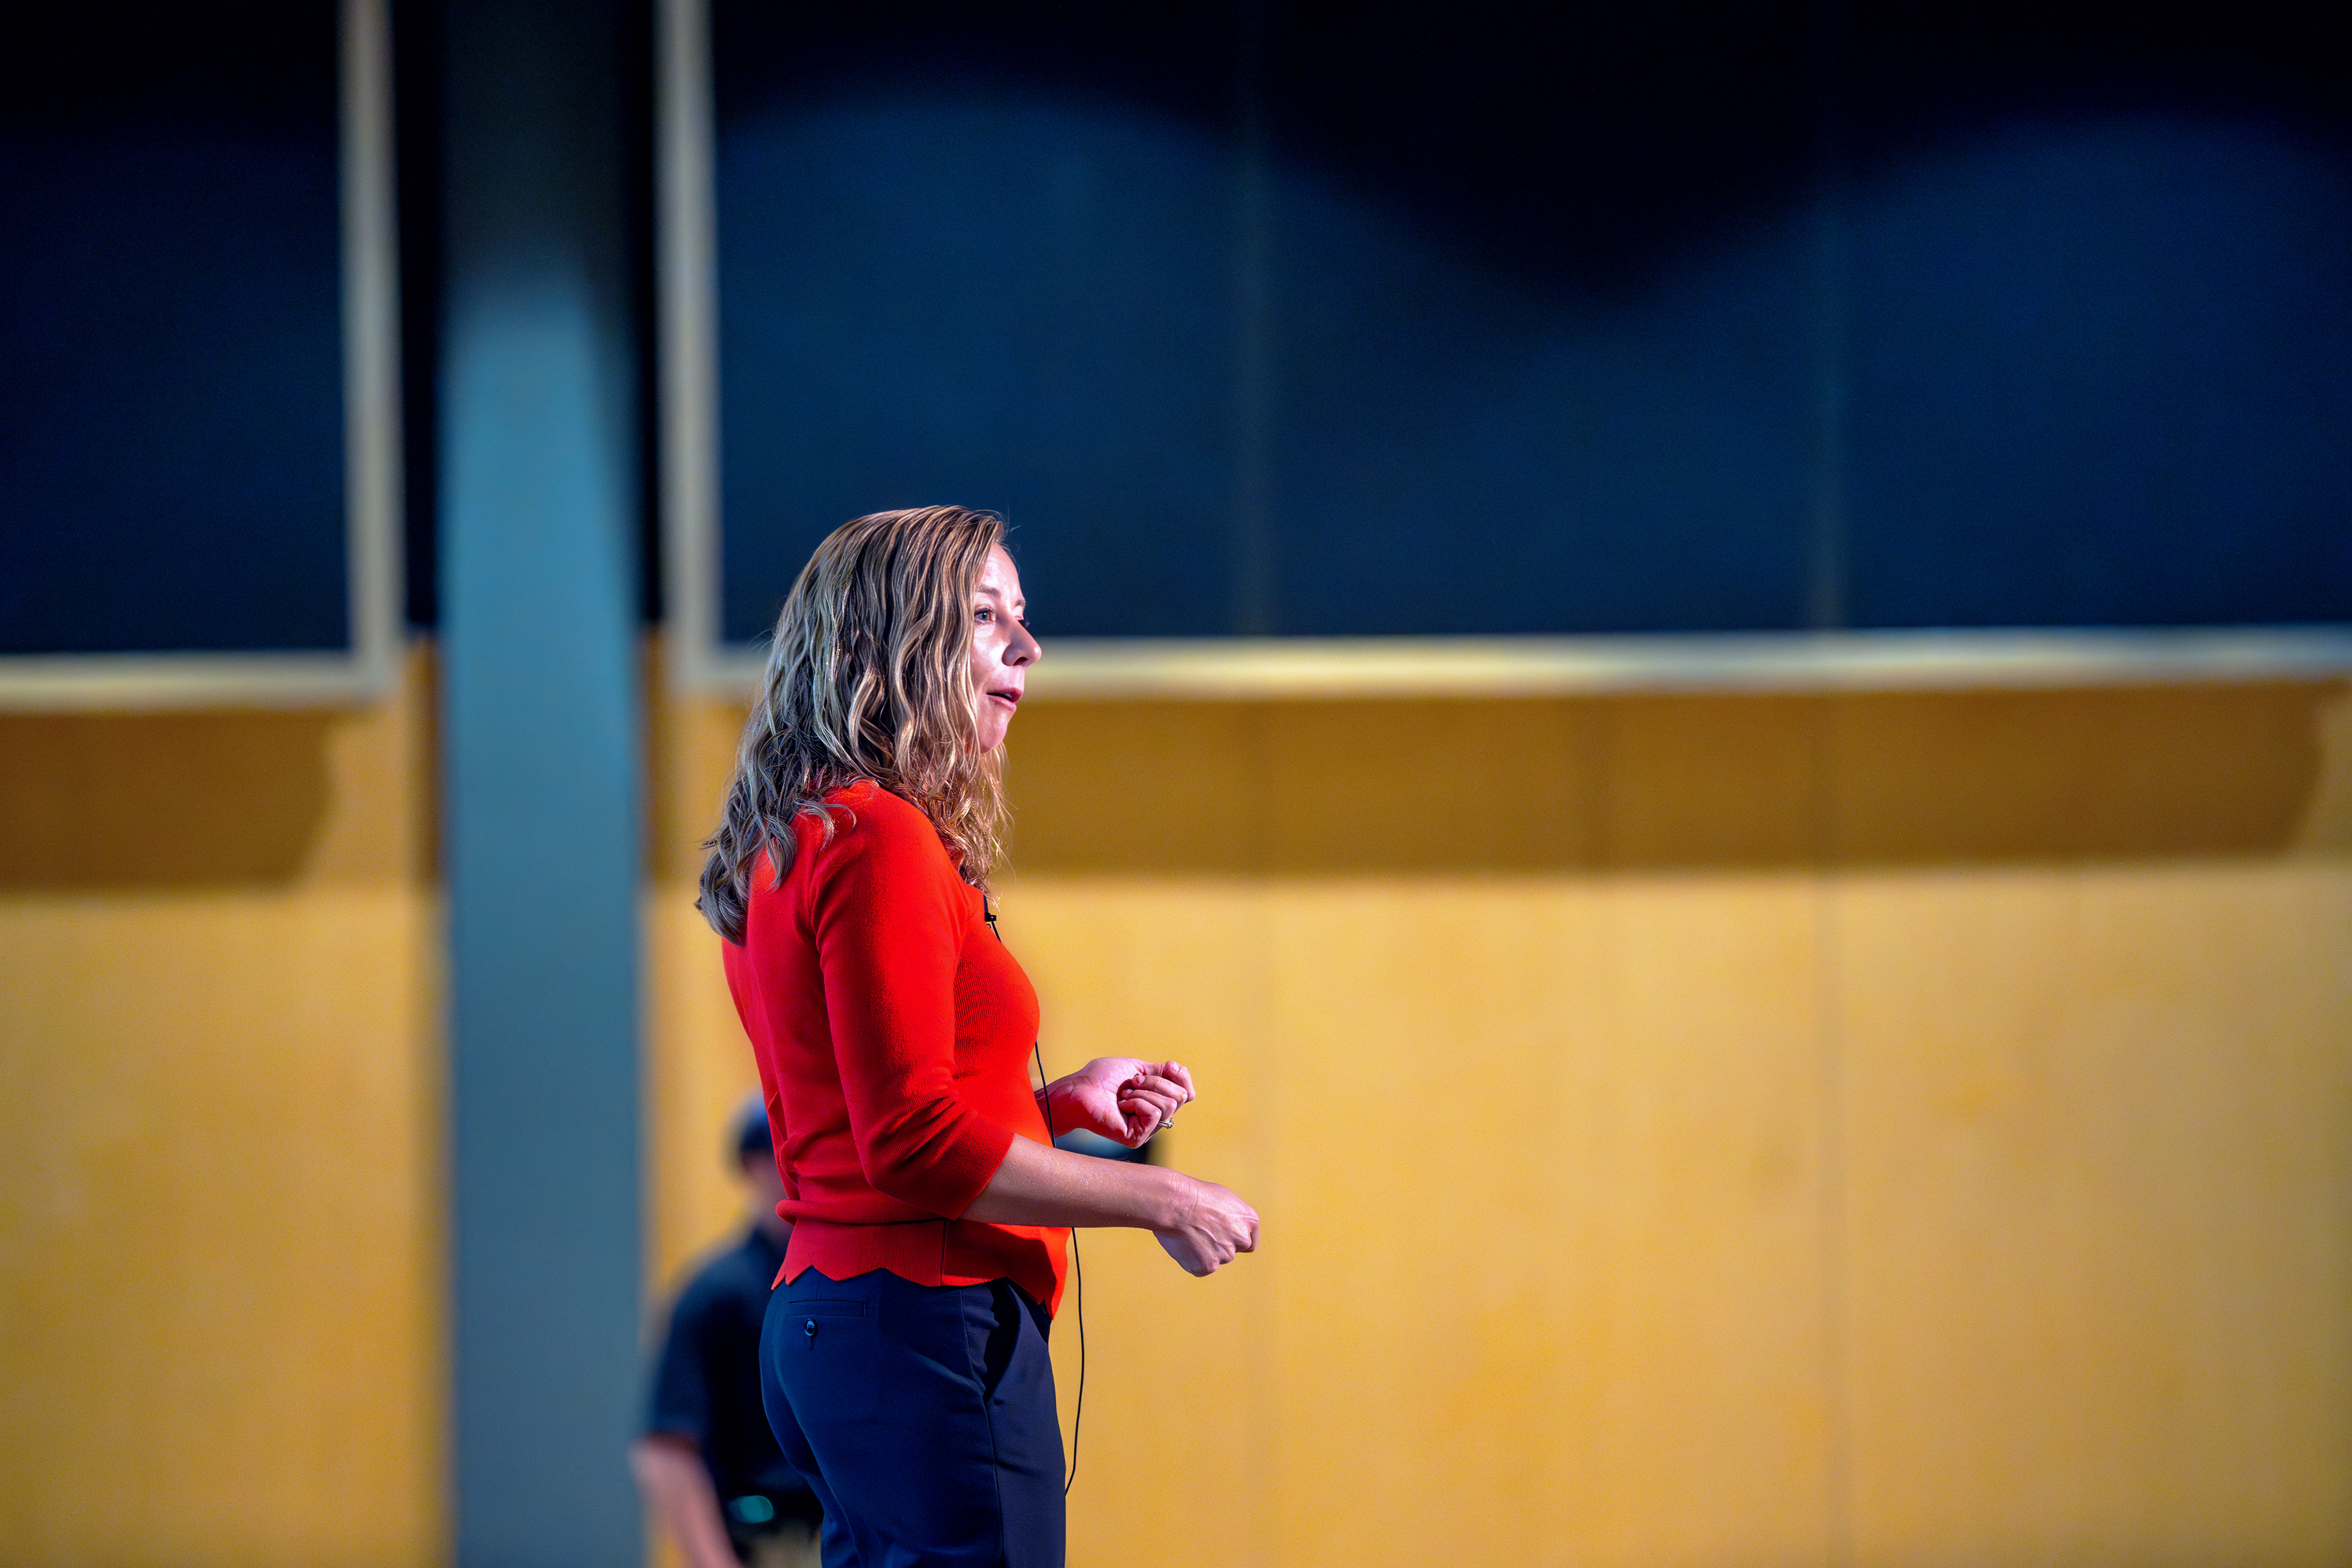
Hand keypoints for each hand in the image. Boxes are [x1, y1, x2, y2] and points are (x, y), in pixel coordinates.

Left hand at [1046, 1057, 1195, 1148]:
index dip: (1183, 1077)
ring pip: (1169, 1105)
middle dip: (1157, 1082)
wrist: (1079, 1091)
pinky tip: (1122, 1104)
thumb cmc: (1100, 1078)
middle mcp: (1154, 1117)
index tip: (1168, 1065)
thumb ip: (1160, 1072)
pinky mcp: (1138, 1138)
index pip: (1186, 1093)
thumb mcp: (1136, 1068)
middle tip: (1132, 1081)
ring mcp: (1147, 1129)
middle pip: (1180, 1097)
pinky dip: (1138, 1102)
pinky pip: (1154, 1114)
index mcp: (1155, 1100)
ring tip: (1125, 1093)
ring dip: (1145, 1091)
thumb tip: (1178, 1071)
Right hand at [1153, 1174, 1258, 1275]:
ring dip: (1204, 1253)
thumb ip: (1232, 1218)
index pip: (1248, 1242)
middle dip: (1219, 1247)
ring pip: (1215, 1259)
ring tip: (1189, 1234)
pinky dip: (1191, 1260)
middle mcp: (1242, 1239)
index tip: (1222, 1238)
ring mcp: (1226, 1254)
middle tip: (1201, 1233)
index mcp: (1250, 1220)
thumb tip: (1228, 1227)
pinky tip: (1184, 1244)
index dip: (1234, 1240)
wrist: (1175, 1202)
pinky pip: (1200, 1268)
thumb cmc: (1195, 1195)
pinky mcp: (1208, 1266)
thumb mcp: (1223, 1199)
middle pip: (1231, 1251)